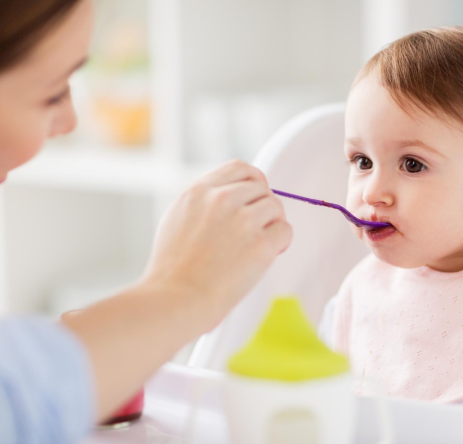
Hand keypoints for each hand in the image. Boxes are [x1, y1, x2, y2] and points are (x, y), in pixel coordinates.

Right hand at [142, 159, 291, 330]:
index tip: (256, 196)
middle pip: (261, 188)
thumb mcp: (177, 218)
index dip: (253, 181)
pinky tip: (267, 254)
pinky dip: (280, 243)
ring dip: (272, 224)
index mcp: (198, 191)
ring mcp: (242, 220)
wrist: (175, 300)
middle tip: (257, 229)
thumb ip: (203, 202)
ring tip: (258, 244)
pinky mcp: (260, 244)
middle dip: (262, 207)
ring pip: (276, 206)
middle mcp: (221, 200)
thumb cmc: (173, 270)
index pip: (240, 168)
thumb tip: (232, 196)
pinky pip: (285, 230)